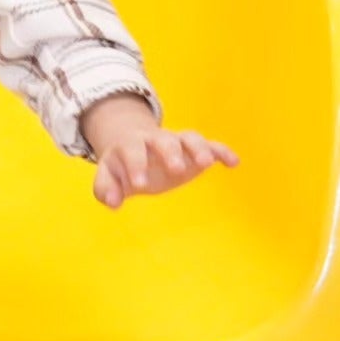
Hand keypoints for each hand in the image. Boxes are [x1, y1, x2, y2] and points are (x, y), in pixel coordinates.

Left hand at [81, 95, 238, 209]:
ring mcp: (177, 142)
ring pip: (189, 137)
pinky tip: (233, 162)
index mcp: (131, 145)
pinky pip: (210, 144)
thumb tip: (112, 202)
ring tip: (206, 163)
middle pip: (164, 140)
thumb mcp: (108, 177)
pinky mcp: (194, 148)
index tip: (139, 185)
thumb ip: (106, 189)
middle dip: (171, 153)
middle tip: (176, 170)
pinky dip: (221, 151)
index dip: (135, 166)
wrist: (134, 146)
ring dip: (198, 148)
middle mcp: (155, 139)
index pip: (132, 151)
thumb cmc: (120, 166)